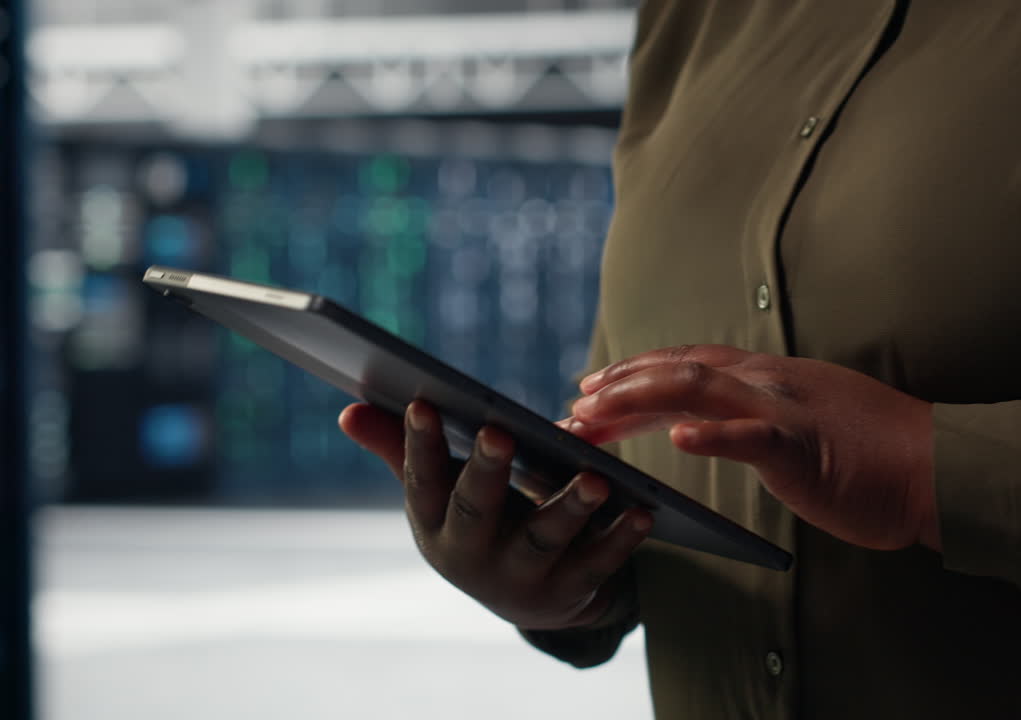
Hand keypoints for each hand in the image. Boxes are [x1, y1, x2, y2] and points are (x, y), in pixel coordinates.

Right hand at [339, 400, 651, 629]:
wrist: (524, 598)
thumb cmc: (475, 522)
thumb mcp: (437, 495)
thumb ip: (399, 451)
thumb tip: (348, 410)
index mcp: (432, 524)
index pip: (421, 481)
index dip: (420, 444)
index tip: (424, 402)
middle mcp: (469, 555)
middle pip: (477, 510)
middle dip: (486, 471)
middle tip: (499, 432)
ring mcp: (519, 577)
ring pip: (544, 539)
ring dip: (570, 507)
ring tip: (596, 476)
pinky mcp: (567, 592)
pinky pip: (596, 565)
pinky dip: (621, 539)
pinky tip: (643, 510)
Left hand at [562, 345, 939, 551]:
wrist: (941, 466)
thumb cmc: (875, 455)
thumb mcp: (809, 422)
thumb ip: (762, 416)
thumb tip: (717, 424)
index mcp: (768, 379)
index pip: (687, 365)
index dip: (635, 373)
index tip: (592, 387)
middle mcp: (769, 382)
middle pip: (678, 370)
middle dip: (620, 385)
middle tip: (573, 405)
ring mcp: (786, 410)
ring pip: (699, 389)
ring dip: (641, 397)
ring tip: (597, 410)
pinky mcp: (805, 447)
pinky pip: (752, 436)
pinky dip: (712, 434)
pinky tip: (677, 438)